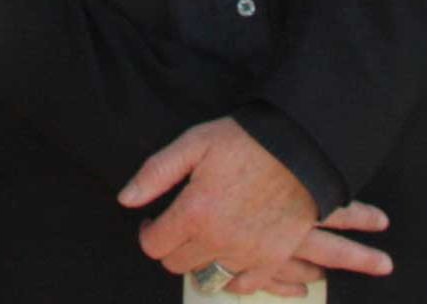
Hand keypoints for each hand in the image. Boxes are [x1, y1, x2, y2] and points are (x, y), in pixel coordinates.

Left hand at [119, 120, 393, 283]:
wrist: (300, 148)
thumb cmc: (246, 141)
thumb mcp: (195, 142)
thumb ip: (156, 172)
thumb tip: (126, 199)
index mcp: (194, 212)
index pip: (154, 245)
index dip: (148, 232)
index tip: (153, 222)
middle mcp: (218, 240)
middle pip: (177, 264)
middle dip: (172, 246)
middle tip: (180, 227)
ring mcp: (246, 253)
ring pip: (207, 277)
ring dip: (200, 260)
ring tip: (204, 238)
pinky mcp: (271, 258)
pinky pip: (242, 285)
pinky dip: (231, 278)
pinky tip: (228, 257)